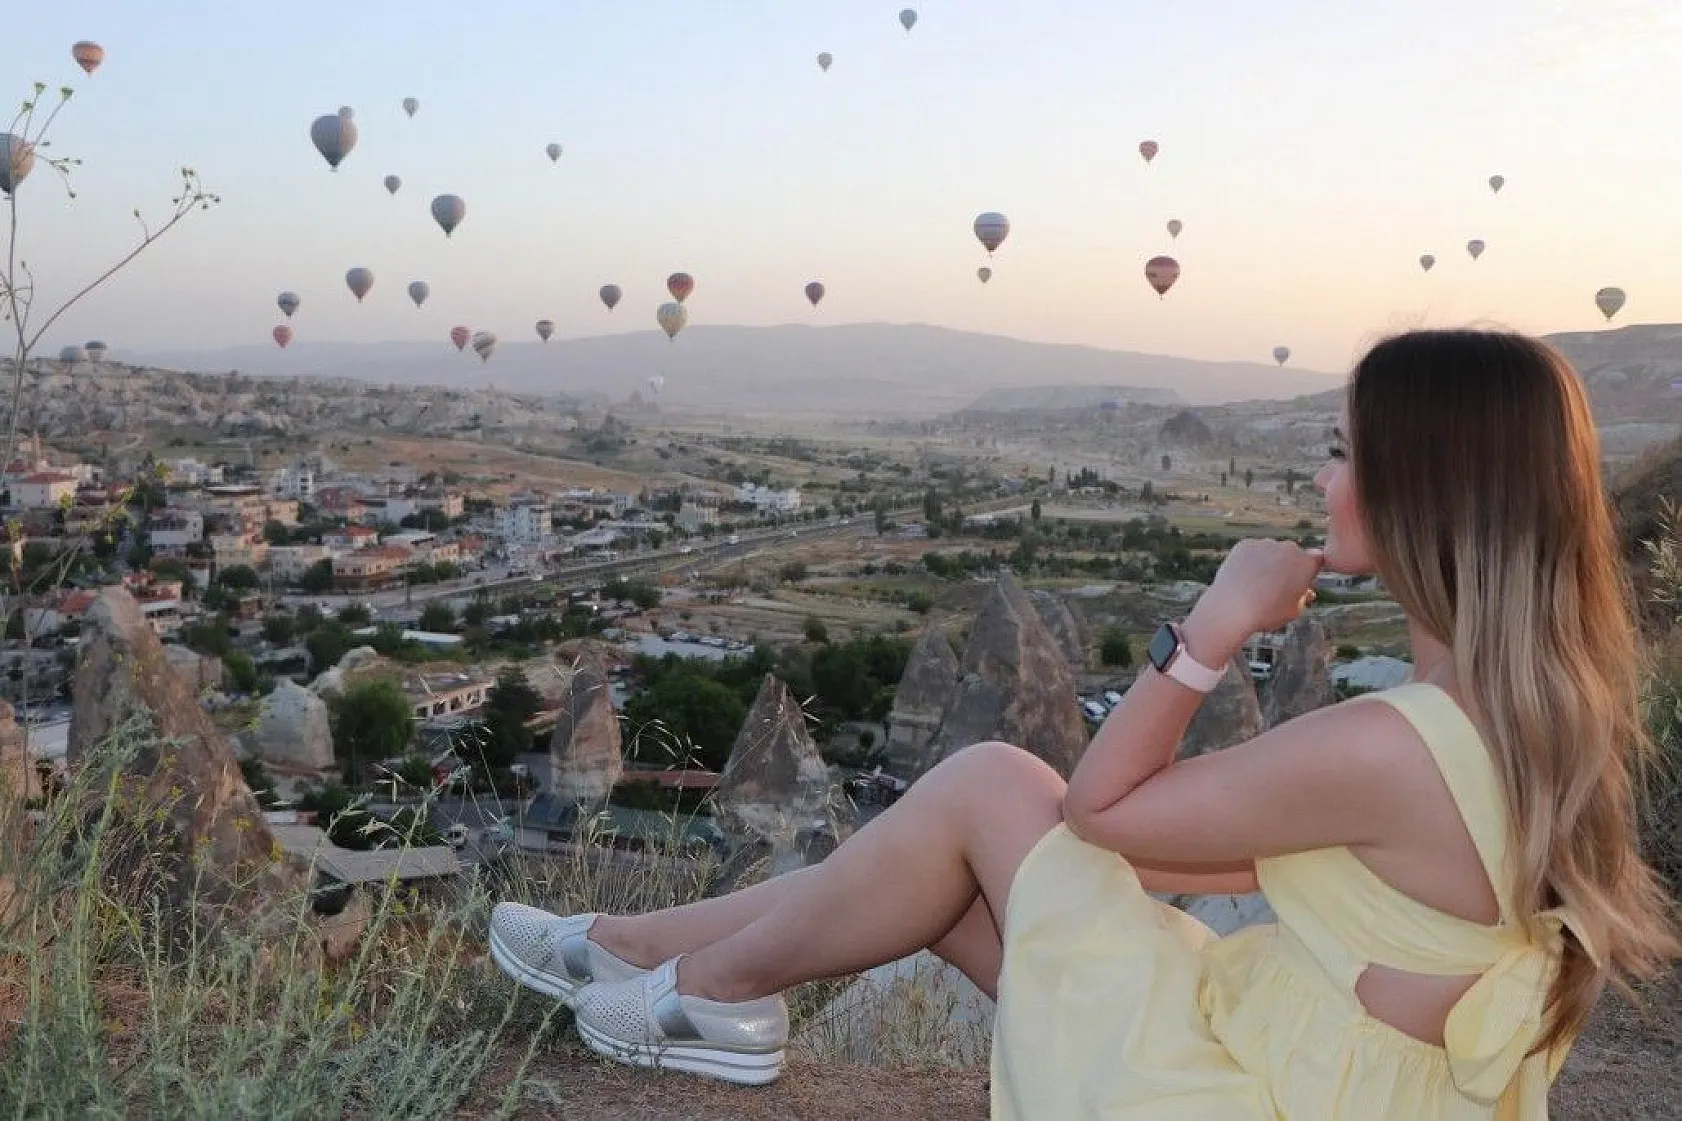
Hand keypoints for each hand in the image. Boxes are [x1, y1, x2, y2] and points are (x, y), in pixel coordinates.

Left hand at [1189, 538, 1324, 646]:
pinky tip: (1243, 577)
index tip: (1299, 583)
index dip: (1308, 571)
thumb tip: (1307, 592)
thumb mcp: (1293, 610)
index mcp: (1307, 563)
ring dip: (1268, 562)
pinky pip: (1251, 550)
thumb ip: (1303, 598)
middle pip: (1292, 554)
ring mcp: (1267, 543)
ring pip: (1271, 551)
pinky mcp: (1246, 544)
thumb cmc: (1267, 613)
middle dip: (1288, 565)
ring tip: (1255, 584)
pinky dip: (1249, 560)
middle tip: (1275, 586)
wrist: (1233, 608)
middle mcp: (1289, 548)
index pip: (1316, 559)